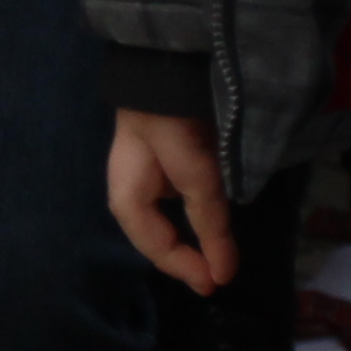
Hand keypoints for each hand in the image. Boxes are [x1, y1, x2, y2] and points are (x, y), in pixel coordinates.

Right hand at [109, 110, 237, 292]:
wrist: (168, 66)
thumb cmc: (174, 118)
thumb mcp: (195, 172)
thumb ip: (208, 219)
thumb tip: (223, 274)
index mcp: (127, 193)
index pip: (155, 243)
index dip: (186, 266)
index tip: (219, 284)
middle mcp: (132, 188)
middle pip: (153, 236)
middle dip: (180, 259)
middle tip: (214, 278)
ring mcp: (148, 174)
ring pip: (163, 222)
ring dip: (186, 242)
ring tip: (211, 259)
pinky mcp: (167, 161)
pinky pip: (176, 203)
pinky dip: (193, 219)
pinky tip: (208, 224)